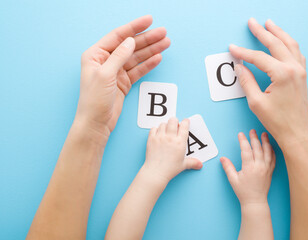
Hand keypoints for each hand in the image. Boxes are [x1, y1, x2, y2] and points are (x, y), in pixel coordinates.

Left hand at [75, 15, 170, 136]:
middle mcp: (106, 61)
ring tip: (165, 43)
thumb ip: (119, 57)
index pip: (118, 36)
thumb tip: (130, 41)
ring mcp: (116, 72)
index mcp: (96, 55)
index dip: (134, 27)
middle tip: (163, 33)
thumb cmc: (94, 100)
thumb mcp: (105, 75)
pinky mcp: (124, 82)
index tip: (149, 20)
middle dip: (147, 39)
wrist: (96, 123)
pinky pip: (138, 70)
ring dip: (151, 50)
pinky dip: (148, 64)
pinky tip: (158, 57)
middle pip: (130, 46)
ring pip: (136, 57)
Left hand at [142, 118, 202, 182]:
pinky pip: (153, 128)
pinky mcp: (151, 139)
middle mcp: (170, 138)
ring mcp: (160, 137)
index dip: (186, 122)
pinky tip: (158, 134)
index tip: (186, 121)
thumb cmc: (170, 169)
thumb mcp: (183, 165)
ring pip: (163, 124)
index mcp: (180, 142)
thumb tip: (199, 164)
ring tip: (167, 131)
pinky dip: (156, 129)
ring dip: (166, 126)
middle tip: (175, 126)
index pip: (184, 126)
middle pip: (173, 121)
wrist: (156, 172)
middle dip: (175, 122)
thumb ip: (192, 162)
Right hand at [220, 130, 274, 204]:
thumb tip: (222, 158)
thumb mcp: (233, 179)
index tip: (240, 134)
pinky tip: (270, 146)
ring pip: (267, 152)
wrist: (255, 202)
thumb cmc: (243, 192)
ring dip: (265, 142)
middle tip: (252, 131)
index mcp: (249, 168)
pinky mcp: (270, 171)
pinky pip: (273, 159)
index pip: (246, 150)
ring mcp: (266, 168)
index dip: (243, 141)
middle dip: (254, 138)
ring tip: (264, 134)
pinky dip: (272, 151)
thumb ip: (228, 167)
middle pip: (257, 148)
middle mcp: (259, 166)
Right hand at [229, 18, 307, 148]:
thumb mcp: (256, 102)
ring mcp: (300, 71)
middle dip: (262, 32)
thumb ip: (246, 82)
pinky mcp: (302, 76)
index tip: (232, 48)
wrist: (297, 133)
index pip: (259, 58)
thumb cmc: (278, 121)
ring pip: (290, 44)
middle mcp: (294, 69)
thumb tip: (239, 67)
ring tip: (269, 24)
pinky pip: (296, 53)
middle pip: (276, 44)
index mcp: (282, 74)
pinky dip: (289, 43)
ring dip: (278, 33)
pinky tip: (284, 41)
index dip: (243, 53)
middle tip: (252, 23)